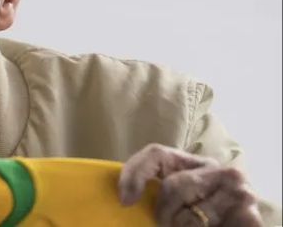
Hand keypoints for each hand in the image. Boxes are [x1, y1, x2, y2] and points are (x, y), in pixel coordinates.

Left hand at [119, 143, 261, 225]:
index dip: (136, 174)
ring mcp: (241, 193)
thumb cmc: (195, 217)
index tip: (125, 200)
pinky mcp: (250, 219)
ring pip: (190, 216)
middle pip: (174, 186)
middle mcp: (223, 171)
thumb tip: (126, 199)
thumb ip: (151, 186)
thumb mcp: (172, 200)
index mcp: (198, 163)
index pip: (157, 154)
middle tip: (167, 224)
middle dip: (163, 213)